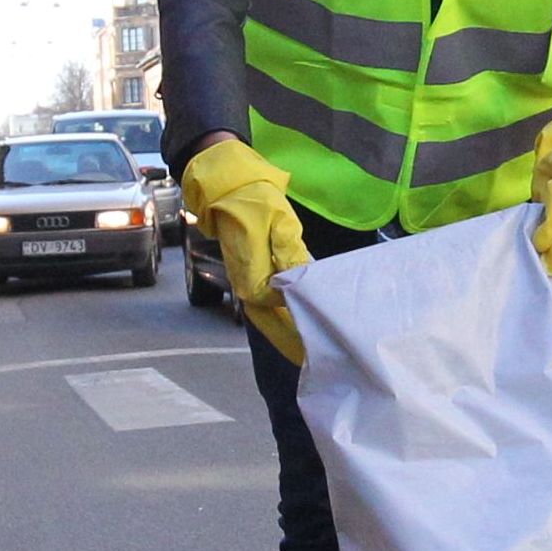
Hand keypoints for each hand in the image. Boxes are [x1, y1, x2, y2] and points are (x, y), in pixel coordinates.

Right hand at [181, 139, 311, 363]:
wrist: (228, 187)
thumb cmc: (255, 202)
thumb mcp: (279, 222)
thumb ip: (291, 252)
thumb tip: (303, 278)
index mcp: (252, 279)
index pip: (281, 315)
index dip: (301, 330)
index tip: (323, 344)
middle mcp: (247, 287)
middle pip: (275, 326)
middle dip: (296, 344)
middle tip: (322, 363)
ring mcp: (248, 283)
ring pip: (272, 319)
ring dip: (290, 335)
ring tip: (315, 351)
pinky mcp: (253, 277)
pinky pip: (271, 307)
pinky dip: (287, 319)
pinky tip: (304, 325)